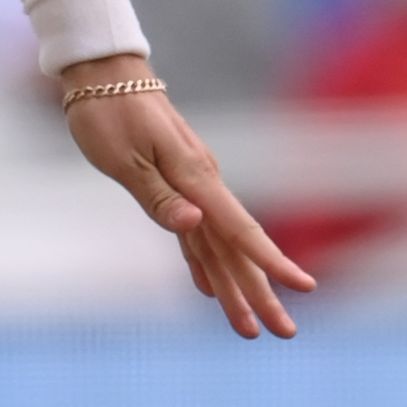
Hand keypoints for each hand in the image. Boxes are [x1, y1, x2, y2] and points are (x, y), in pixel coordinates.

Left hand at [61, 55, 315, 337]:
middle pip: (237, 248)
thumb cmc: (108, 112)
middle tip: (285, 334)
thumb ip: (158, 196)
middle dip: (261, 292)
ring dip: (235, 287)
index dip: (270, 262)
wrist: (102, 72)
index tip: (303, 289)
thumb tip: (193, 226)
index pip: (239, 229)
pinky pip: (196, 233)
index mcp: (194, 178)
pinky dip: (203, 263)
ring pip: (219, 245)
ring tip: (248, 329)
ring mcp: (192, 184)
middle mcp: (202, 183)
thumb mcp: (124, 157)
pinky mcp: (176, 182)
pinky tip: (207, 289)